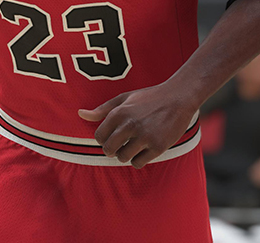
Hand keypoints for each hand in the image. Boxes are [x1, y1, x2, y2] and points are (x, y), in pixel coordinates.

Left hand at [78, 83, 197, 168]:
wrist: (179, 97)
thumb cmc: (149, 97)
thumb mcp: (124, 99)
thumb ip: (102, 110)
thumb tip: (80, 114)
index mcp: (120, 112)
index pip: (99, 137)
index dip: (104, 140)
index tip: (112, 137)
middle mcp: (130, 124)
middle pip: (109, 150)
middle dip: (112, 150)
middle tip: (121, 145)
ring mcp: (145, 136)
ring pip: (123, 158)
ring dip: (126, 155)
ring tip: (134, 146)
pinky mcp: (158, 146)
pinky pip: (138, 163)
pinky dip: (139, 160)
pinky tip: (144, 150)